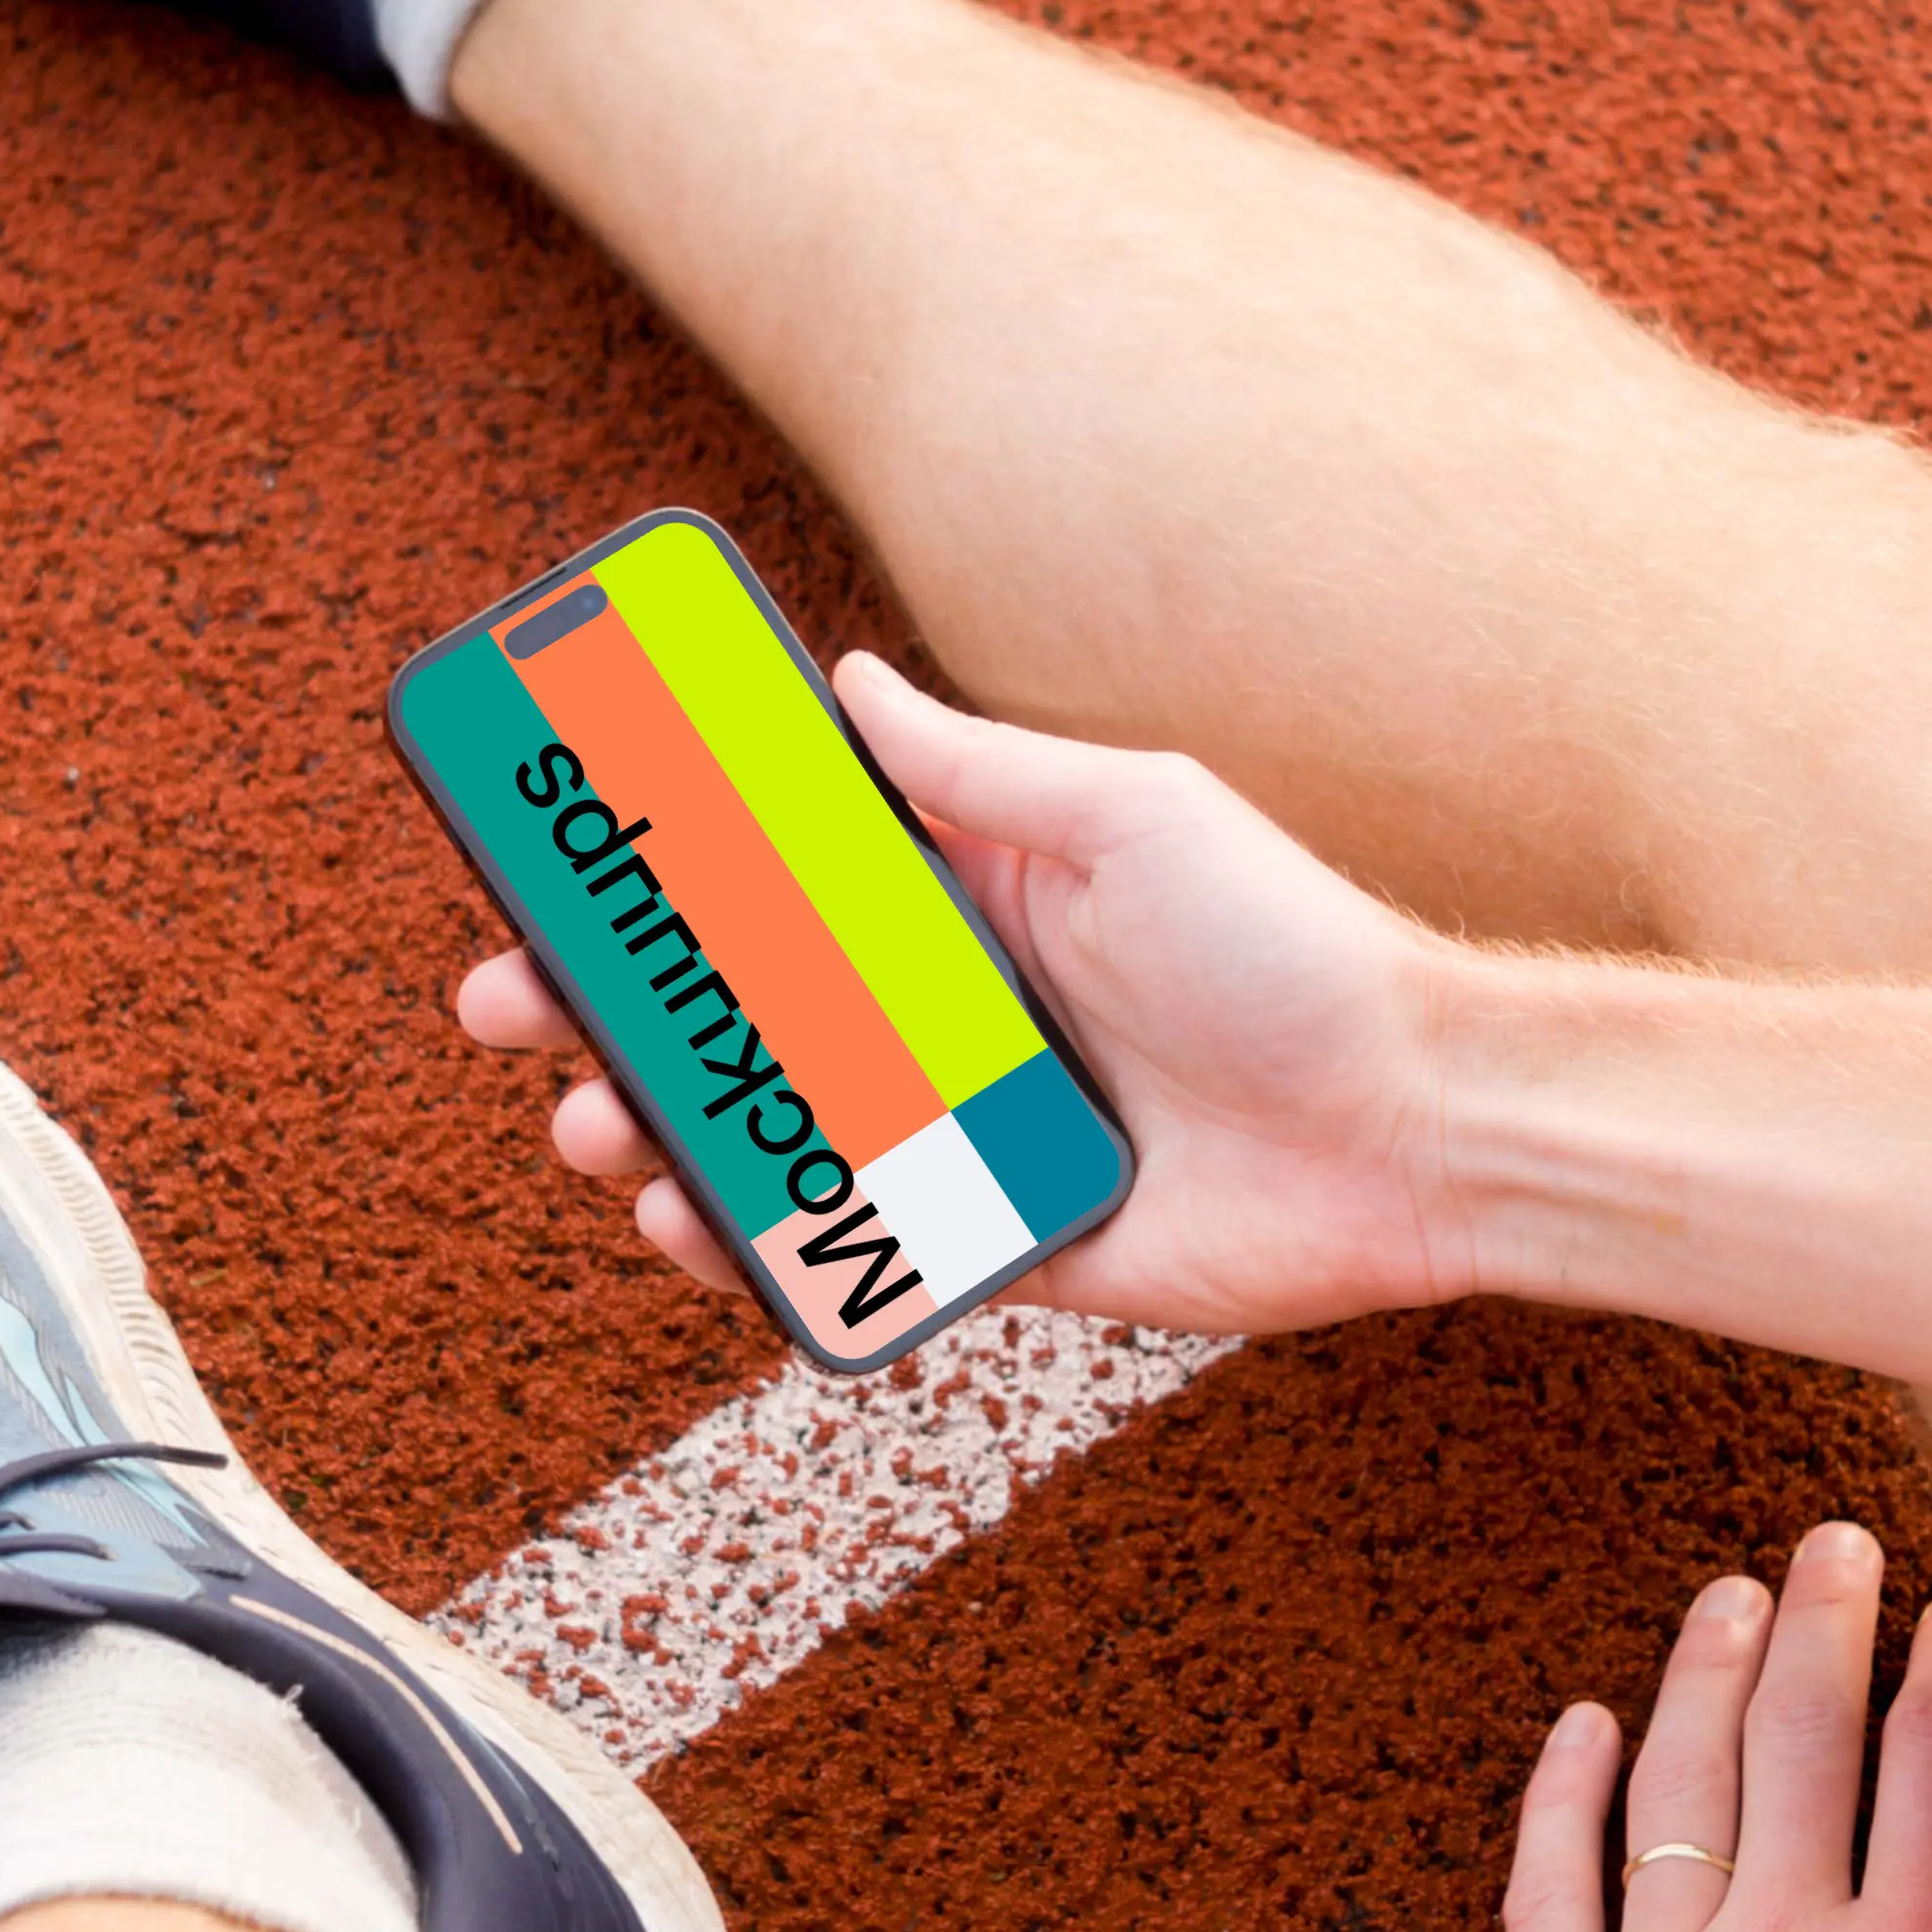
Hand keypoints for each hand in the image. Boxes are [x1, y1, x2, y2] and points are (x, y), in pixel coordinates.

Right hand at [447, 655, 1465, 1337]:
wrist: (1419, 1125)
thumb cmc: (1296, 950)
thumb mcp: (1131, 813)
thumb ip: (975, 767)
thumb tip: (843, 678)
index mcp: (968, 902)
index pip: (778, 880)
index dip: (660, 876)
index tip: (553, 861)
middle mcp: (949, 1019)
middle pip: (738, 1015)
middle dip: (607, 1010)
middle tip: (511, 1009)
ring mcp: (963, 1138)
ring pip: (767, 1138)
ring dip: (658, 1131)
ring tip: (598, 1128)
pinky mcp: (997, 1247)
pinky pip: (849, 1254)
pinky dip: (758, 1246)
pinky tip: (698, 1225)